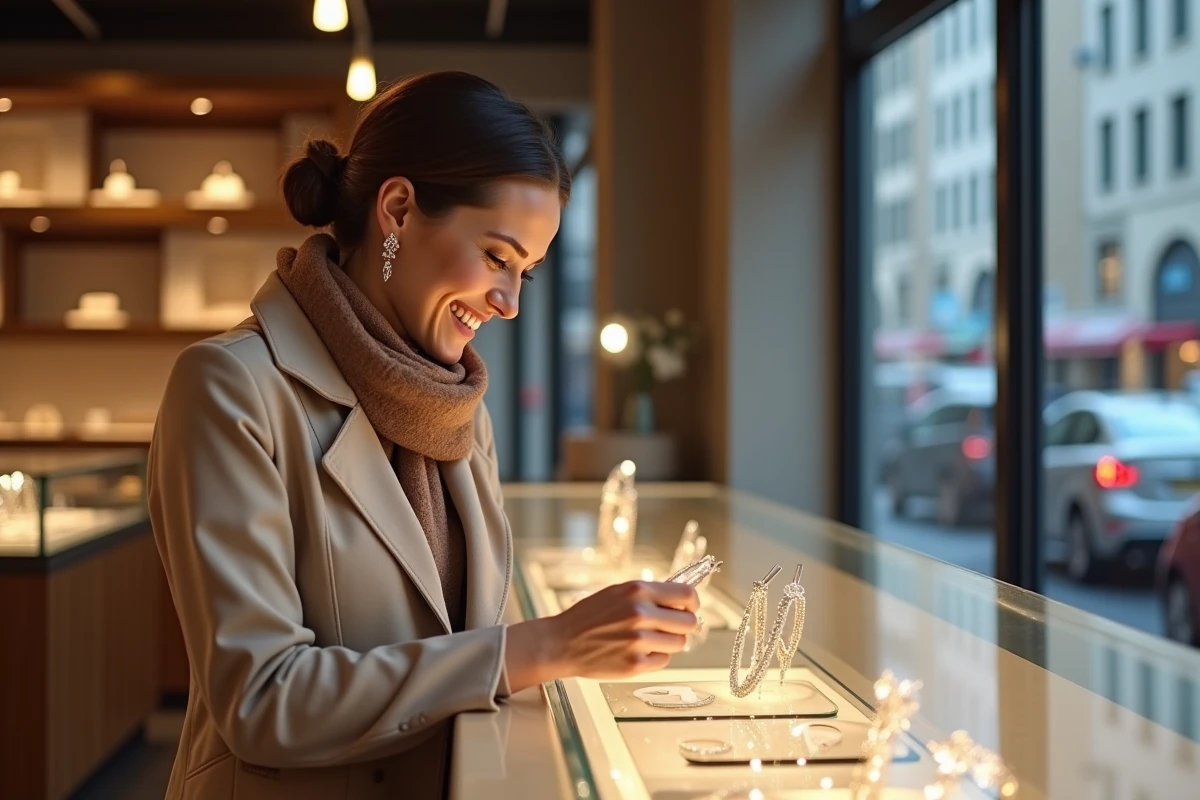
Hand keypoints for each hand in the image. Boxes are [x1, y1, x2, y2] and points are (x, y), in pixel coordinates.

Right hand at [504, 581, 699, 691]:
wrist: (561, 643)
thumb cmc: (588, 616)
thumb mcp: (617, 592)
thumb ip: (649, 594)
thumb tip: (682, 598)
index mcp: (638, 591)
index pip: (686, 595)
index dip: (693, 603)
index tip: (690, 608)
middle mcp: (641, 614)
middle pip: (689, 622)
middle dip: (683, 625)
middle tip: (670, 626)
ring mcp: (639, 641)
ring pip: (679, 643)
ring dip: (668, 642)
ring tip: (647, 639)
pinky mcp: (635, 664)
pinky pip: (663, 660)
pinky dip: (655, 657)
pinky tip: (636, 651)